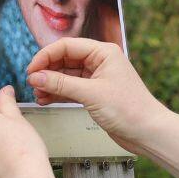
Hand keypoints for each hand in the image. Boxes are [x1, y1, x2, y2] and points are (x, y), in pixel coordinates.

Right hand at [25, 38, 168, 154]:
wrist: (147, 131)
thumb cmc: (131, 110)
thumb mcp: (91, 94)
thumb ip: (61, 84)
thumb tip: (36, 76)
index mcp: (104, 52)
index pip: (66, 46)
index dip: (45, 56)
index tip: (31, 70)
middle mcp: (101, 62)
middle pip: (64, 59)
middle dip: (46, 71)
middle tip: (32, 83)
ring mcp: (98, 78)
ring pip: (66, 75)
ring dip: (50, 83)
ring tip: (37, 93)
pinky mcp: (95, 93)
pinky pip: (71, 88)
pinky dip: (58, 93)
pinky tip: (46, 99)